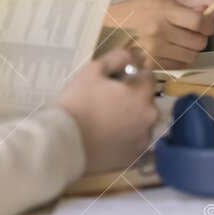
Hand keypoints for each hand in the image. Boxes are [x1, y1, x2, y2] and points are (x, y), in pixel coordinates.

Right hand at [57, 47, 158, 174]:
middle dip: (132, 97)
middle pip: (146, 100)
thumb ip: (117, 58)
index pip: (147, 77)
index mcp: (142, 95)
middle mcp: (149, 118)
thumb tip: (132, 56)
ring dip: (131, 117)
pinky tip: (108, 135)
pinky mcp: (133, 158)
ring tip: (107, 120)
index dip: (132, 75)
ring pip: (142, 122)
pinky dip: (126, 137)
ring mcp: (142, 140)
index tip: (115, 80)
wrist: (63, 143)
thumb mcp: (93, 71)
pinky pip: (134, 141)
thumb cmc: (78, 103)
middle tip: (108, 100)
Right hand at [104, 0, 213, 69]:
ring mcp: (154, 51)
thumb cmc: (134, 12)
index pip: (199, 23)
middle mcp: (160, 32)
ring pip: (190, 57)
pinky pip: (177, 66)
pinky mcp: (150, 65)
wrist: (107, 28)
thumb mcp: (157, 0)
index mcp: (163, 12)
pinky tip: (171, 52)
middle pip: (198, 43)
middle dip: (200, 39)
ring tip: (181, 44)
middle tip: (194, 35)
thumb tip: (205, 15)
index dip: (208, 26)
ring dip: (190, 51)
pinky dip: (178, 60)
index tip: (207, 26)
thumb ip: (181, 9)